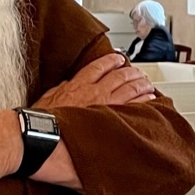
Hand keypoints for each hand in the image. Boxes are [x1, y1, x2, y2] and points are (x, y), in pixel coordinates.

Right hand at [37, 53, 157, 108]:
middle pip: (119, 75)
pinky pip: (134, 105)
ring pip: (130, 88)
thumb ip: (59, 90)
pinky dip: (144, 100)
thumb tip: (66, 86)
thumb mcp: (48, 99)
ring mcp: (106, 104)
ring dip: (141, 84)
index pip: (99, 66)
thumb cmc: (44, 120)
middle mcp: (95, 91)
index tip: (119, 59)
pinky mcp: (113, 119)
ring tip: (148, 84)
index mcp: (78, 84)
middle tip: (138, 73)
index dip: (111, 60)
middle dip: (131, 72)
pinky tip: (151, 99)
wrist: (46, 135)